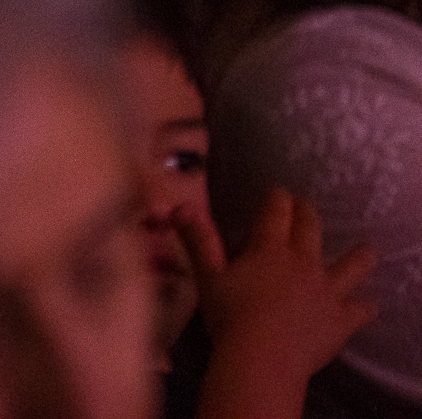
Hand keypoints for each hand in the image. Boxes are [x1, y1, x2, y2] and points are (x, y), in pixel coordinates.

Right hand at [178, 189, 376, 387]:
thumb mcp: (208, 277)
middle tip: (304, 205)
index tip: (278, 190)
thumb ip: (199, 241)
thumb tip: (180, 205)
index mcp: (269, 250)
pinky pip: (359, 309)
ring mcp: (327, 290)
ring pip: (350, 266)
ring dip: (358, 256)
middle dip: (307, 213)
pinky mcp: (341, 318)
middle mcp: (303, 262)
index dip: (277, 198)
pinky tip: (368, 303)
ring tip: (367, 249)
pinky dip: (364, 305)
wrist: (264, 358)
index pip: (275, 213)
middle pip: (310, 229)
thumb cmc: (231, 317)